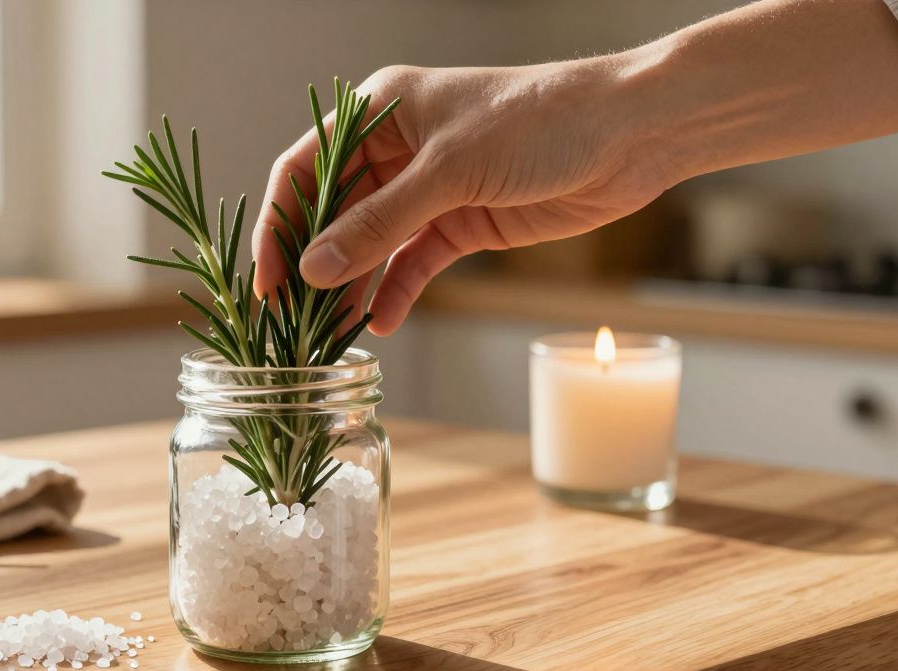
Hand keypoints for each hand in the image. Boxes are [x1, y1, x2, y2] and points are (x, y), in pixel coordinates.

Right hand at [251, 62, 674, 335]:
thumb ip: (378, 224)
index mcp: (380, 111)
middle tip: (294, 319)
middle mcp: (397, 149)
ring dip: (352, 286)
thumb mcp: (448, 172)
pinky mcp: (462, 222)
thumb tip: (313, 270)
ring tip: (332, 333)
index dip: (280, 225)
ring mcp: (430, 189)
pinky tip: (381, 325)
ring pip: (372, 245)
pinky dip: (396, 293)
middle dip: (315, 264)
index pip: (305, 170)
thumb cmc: (539, 122)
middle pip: (334, 213)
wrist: (630, 134)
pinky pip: (413, 263)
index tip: (267, 280)